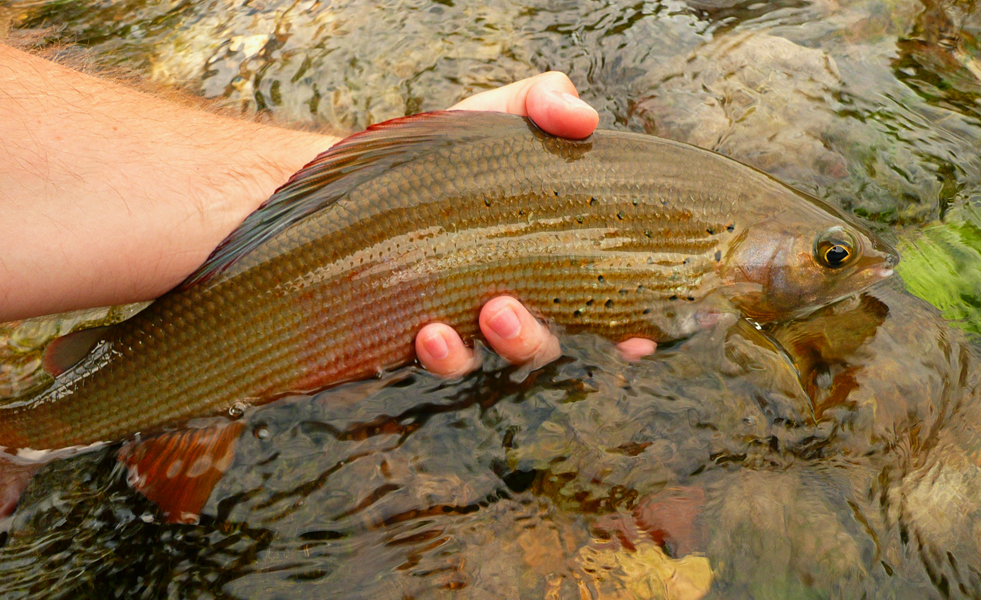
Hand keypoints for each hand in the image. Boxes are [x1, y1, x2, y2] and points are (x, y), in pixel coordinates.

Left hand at [415, 73, 655, 376]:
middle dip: (530, 337)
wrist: (372, 168)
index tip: (638, 340)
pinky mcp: (415, 331)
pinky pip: (437, 360)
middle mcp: (514, 299)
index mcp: (548, 259)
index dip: (627, 332)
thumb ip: (544, 102)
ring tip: (469, 319)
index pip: (597, 306)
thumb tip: (585, 120)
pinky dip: (440, 354)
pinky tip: (428, 332)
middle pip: (540, 343)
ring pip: (487, 358)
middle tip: (504, 307)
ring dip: (482, 349)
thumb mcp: (499, 113)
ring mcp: (464, 320)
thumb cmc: (454, 148)